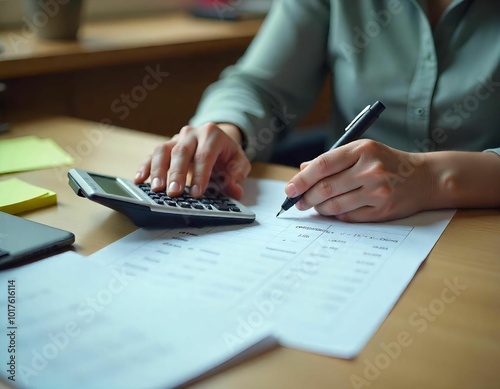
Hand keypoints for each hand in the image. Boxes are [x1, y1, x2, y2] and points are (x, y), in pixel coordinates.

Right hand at [135, 123, 251, 198]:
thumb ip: (237, 176)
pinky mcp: (165, 147)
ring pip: (162, 151)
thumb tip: (234, 190)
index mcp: (211, 134)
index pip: (204, 155)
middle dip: (176, 174)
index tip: (196, 193)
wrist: (217, 140)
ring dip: (158, 170)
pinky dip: (145, 167)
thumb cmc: (226, 154)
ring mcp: (176, 139)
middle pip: (181, 152)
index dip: (200, 175)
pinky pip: (152, 155)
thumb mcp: (239, 162)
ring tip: (156, 188)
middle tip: (174, 193)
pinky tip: (140, 180)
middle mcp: (191, 134)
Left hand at [285, 139, 431, 221]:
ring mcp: (378, 191)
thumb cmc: (386, 162)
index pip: (322, 165)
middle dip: (305, 197)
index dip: (301, 179)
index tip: (289, 189)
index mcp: (362, 150)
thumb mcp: (362, 151)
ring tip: (314, 206)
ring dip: (319, 208)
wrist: (424, 178)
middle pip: (325, 188)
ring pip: (334, 205)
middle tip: (297, 202)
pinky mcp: (382, 210)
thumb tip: (302, 170)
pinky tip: (333, 211)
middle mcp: (370, 170)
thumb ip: (332, 160)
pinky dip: (336, 215)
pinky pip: (349, 216)